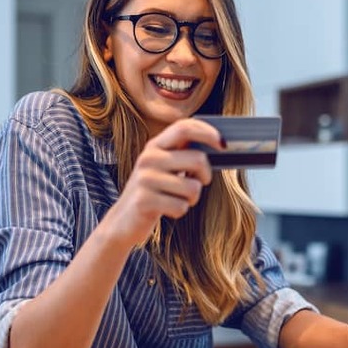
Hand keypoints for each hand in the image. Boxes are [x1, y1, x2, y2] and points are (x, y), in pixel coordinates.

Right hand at [105, 118, 224, 247]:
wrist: (123, 220)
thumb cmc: (154, 192)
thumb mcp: (164, 167)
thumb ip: (183, 154)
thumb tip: (218, 144)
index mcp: (155, 146)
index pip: (184, 127)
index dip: (208, 132)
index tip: (224, 145)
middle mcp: (149, 158)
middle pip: (198, 159)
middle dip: (206, 175)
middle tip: (199, 182)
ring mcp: (145, 179)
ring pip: (193, 188)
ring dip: (192, 198)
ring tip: (177, 199)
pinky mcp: (144, 201)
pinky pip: (181, 207)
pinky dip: (180, 211)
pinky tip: (166, 209)